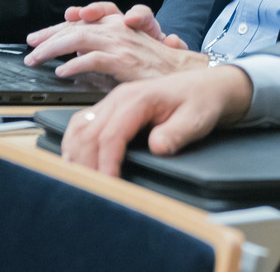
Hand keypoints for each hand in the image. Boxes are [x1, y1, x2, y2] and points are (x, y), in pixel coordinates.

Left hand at [24, 8, 205, 82]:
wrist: (185, 74)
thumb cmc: (157, 67)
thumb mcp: (126, 53)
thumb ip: (102, 53)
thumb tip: (75, 61)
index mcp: (118, 24)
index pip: (82, 21)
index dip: (58, 26)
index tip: (38, 36)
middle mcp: (117, 28)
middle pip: (75, 26)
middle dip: (49, 35)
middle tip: (30, 45)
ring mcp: (120, 42)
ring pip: (78, 39)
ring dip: (52, 49)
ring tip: (35, 59)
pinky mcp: (124, 60)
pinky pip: (92, 59)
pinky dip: (74, 66)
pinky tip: (60, 72)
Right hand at [61, 64, 253, 175]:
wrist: (204, 88)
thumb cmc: (200, 102)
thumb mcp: (196, 119)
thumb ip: (176, 133)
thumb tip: (157, 147)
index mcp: (138, 98)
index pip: (111, 134)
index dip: (106, 163)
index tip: (109, 184)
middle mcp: (119, 98)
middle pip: (88, 133)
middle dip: (87, 164)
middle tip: (93, 191)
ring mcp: (112, 102)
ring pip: (79, 127)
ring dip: (75, 155)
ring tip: (80, 181)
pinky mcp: (109, 109)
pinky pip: (82, 125)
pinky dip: (75, 145)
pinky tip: (77, 162)